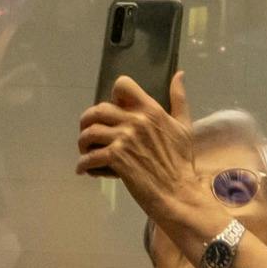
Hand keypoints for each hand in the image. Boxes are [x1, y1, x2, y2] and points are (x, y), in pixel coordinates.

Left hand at [76, 72, 201, 237]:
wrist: (177, 192)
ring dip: (83, 143)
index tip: (113, 110)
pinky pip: (89, 157)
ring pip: (89, 132)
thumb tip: (179, 74)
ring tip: (85, 152)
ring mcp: (124, 139)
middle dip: (88, 122)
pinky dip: (83, 164)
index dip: (114, 96)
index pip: (123, 86)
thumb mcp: (184, 126)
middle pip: (98, 110)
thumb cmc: (181, 162)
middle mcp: (135, 120)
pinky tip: (84, 170)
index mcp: (151, 110)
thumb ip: (179, 99)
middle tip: (89, 134)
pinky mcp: (116, 158)